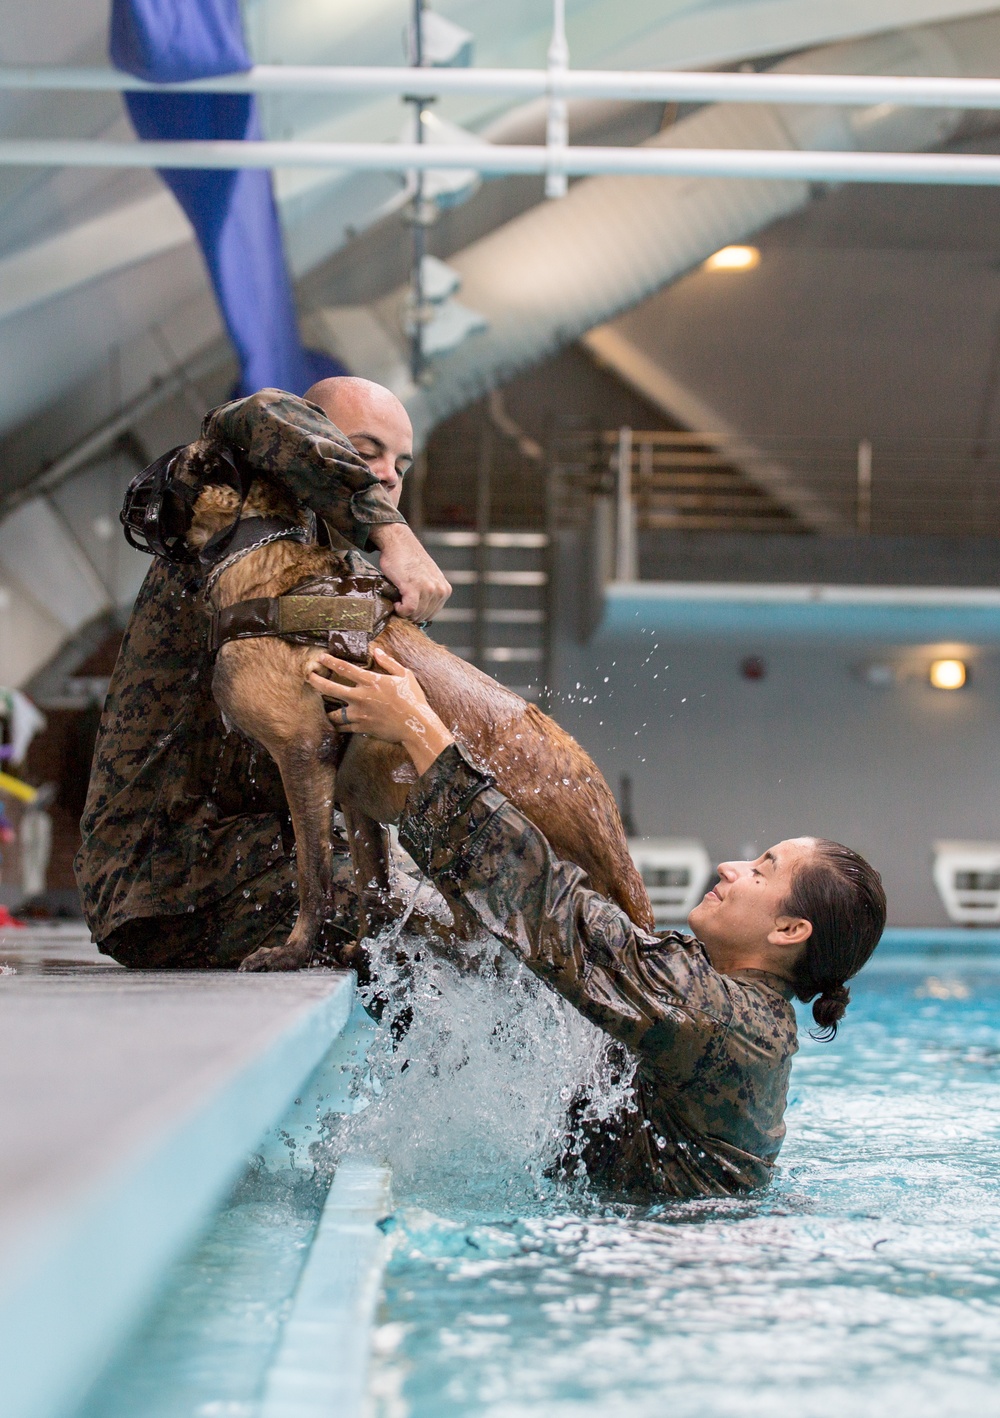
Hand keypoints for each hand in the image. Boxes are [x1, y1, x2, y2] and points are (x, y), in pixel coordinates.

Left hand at [307, 646, 454, 774]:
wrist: (416, 726)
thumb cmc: (413, 699)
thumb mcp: (404, 675)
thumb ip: (388, 662)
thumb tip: (377, 651)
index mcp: (371, 681)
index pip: (345, 668)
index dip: (331, 661)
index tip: (321, 658)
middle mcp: (361, 697)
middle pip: (331, 688)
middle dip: (316, 682)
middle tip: (309, 678)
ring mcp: (359, 714)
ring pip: (333, 713)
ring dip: (326, 710)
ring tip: (322, 708)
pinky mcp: (362, 728)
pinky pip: (344, 727)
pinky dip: (339, 725)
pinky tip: (335, 723)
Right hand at [370, 523, 450, 620]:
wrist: (399, 542)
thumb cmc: (408, 559)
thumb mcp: (427, 578)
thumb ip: (429, 593)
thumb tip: (420, 613)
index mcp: (445, 589)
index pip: (432, 614)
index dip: (418, 613)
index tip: (407, 606)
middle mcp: (440, 590)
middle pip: (424, 617)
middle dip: (411, 614)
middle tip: (400, 603)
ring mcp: (428, 589)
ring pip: (416, 615)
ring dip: (404, 611)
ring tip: (397, 600)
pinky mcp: (414, 588)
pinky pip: (408, 610)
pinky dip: (400, 610)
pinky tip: (396, 602)